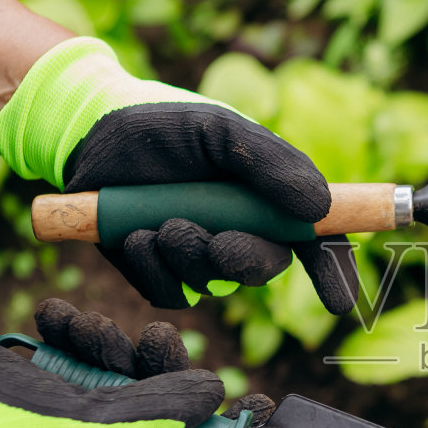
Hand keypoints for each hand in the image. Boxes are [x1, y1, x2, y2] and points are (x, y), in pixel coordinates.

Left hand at [0, 37, 358, 312]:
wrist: (87, 134)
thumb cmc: (160, 125)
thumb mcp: (219, 130)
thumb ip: (270, 163)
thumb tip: (319, 207)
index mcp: (267, 197)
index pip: (315, 241)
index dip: (333, 272)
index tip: (341, 302)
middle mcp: (239, 230)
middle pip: (264, 268)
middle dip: (243, 261)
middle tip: (217, 242)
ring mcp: (198, 254)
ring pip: (213, 284)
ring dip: (187, 256)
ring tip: (156, 222)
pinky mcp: (158, 273)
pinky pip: (169, 294)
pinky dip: (152, 268)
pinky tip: (132, 235)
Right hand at [0, 300, 259, 427]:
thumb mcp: (84, 424)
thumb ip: (154, 412)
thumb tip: (218, 395)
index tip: (260, 400)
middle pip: (162, 413)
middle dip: (162, 372)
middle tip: (161, 337)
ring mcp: (71, 422)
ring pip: (123, 377)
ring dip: (111, 344)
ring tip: (87, 328)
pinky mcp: (49, 387)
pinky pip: (83, 358)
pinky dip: (75, 334)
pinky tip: (54, 317)